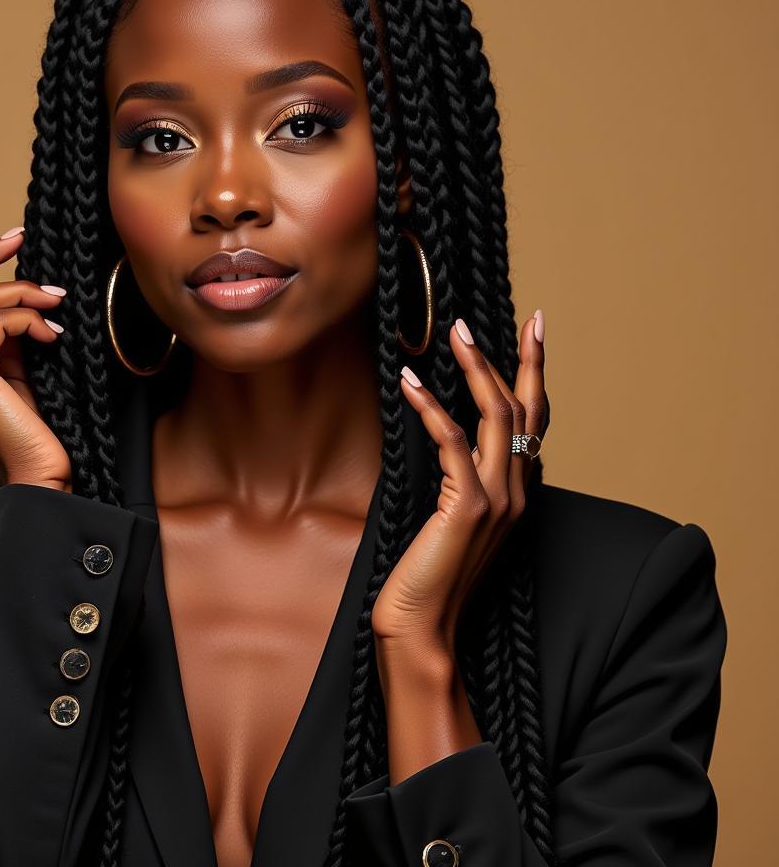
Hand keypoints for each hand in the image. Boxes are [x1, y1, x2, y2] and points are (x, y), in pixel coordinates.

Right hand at [0, 227, 73, 490]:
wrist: (38, 474)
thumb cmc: (37, 428)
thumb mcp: (25, 370)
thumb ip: (15, 336)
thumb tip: (32, 294)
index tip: (18, 240)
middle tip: (27, 239)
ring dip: (26, 293)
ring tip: (58, 304)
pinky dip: (28, 319)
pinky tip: (52, 334)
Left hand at [371, 312, 548, 652]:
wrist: (422, 628)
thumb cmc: (430, 574)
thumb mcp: (458, 521)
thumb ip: (471, 482)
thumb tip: (468, 445)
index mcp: (517, 493)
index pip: (534, 421)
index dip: (535, 374)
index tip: (533, 330)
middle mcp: (516, 492)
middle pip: (525, 410)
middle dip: (519, 358)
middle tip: (509, 317)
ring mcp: (497, 500)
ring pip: (498, 417)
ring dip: (478, 369)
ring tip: (458, 333)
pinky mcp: (467, 507)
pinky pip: (453, 442)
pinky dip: (432, 407)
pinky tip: (410, 382)